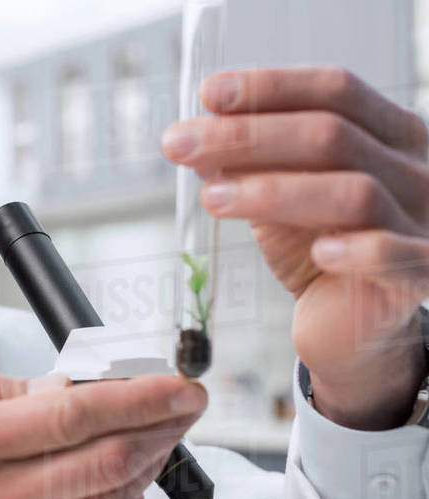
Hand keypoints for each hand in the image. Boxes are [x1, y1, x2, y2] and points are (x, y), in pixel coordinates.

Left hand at [162, 67, 428, 428]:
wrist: (351, 324)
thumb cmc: (319, 249)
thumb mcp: (278, 198)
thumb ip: (248, 166)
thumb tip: (195, 135)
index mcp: (389, 134)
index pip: (335, 90)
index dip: (272, 87)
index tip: (209, 94)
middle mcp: (414, 169)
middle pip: (332, 135)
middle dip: (246, 136)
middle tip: (180, 144)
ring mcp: (421, 221)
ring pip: (354, 192)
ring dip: (274, 191)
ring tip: (211, 198)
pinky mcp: (416, 277)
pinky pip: (392, 255)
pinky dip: (357, 250)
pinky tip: (318, 254)